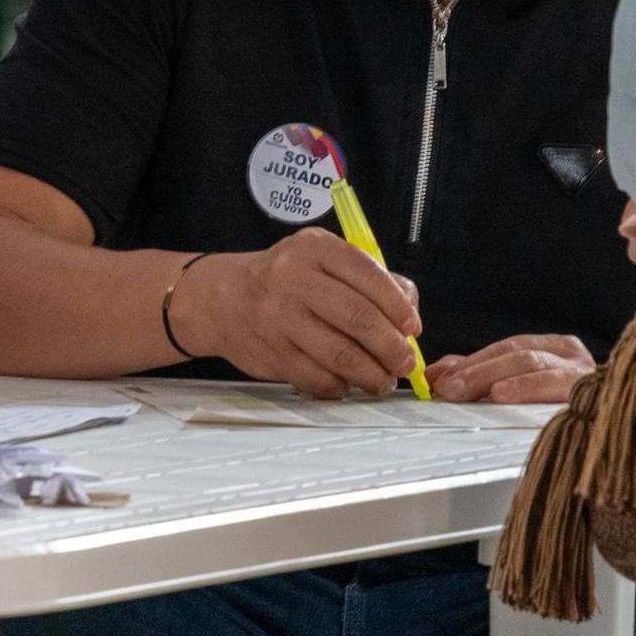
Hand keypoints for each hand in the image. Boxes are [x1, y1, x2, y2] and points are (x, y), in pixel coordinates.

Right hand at [172, 228, 421, 400]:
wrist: (223, 298)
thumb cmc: (284, 280)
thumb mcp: (322, 261)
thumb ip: (369, 278)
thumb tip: (408, 310)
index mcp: (315, 249)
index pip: (369, 275)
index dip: (398, 307)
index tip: (412, 327)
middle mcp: (294, 279)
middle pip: (359, 318)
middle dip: (392, 347)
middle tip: (405, 362)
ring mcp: (279, 317)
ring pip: (341, 354)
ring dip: (372, 374)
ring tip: (382, 379)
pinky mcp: (271, 352)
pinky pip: (317, 377)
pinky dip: (340, 386)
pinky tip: (347, 383)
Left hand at [430, 333, 596, 404]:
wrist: (621, 436)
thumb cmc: (564, 410)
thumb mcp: (519, 387)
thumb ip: (480, 376)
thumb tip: (437, 374)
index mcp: (557, 350)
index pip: (510, 347)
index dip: (472, 361)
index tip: (440, 378)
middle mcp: (573, 358)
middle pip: (522, 355)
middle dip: (481, 371)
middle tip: (451, 388)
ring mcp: (587, 377)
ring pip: (540, 368)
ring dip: (508, 380)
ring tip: (486, 392)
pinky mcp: (598, 398)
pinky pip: (564, 395)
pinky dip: (535, 393)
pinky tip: (514, 399)